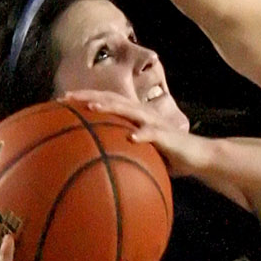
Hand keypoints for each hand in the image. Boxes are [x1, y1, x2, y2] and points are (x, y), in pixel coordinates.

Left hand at [62, 92, 200, 173]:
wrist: (198, 157)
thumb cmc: (169, 156)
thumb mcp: (142, 153)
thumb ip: (123, 152)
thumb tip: (99, 164)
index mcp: (134, 116)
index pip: (106, 101)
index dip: (84, 98)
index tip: (62, 100)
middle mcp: (141, 114)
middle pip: (111, 99)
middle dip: (88, 96)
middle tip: (65, 97)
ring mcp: (153, 123)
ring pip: (128, 110)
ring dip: (109, 107)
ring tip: (91, 108)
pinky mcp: (166, 135)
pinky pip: (151, 134)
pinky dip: (141, 134)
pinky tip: (130, 137)